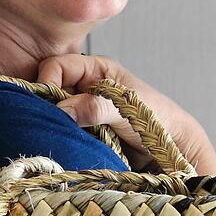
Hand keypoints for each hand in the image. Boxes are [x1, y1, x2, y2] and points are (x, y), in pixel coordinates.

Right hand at [37, 54, 215, 174]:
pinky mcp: (81, 132)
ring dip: (52, 124)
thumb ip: (95, 106)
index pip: (57, 66)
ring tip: (52, 136)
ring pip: (53, 113)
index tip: (47, 104)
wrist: (171, 149)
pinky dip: (59, 137)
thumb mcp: (125, 106)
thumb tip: (60, 111)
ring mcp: (81, 110)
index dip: (47, 81)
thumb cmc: (156, 118)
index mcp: (95, 69)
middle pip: (50, 89)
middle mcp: (84, 87)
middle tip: (44, 122)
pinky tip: (60, 144)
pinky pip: (61, 131)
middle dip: (45, 105)